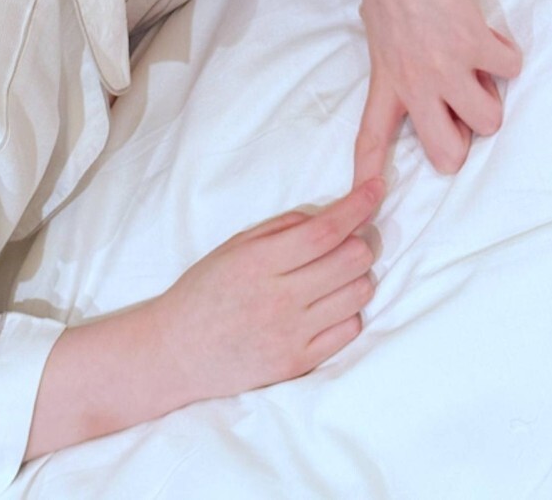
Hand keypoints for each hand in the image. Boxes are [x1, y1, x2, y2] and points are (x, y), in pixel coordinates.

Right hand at [151, 178, 384, 402]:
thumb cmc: (205, 290)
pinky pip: (350, 330)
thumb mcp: (234, 247)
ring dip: (358, 276)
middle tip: (353, 239)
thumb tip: (329, 215)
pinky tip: (329, 305)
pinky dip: (349, 311)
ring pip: (358, 295)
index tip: (375, 188)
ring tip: (337, 274)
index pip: (324, 231)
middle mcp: (279, 298)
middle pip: (351, 260)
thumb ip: (281, 228)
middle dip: (363, 241)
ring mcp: (291, 334)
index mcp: (259, 262)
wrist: (177, 351)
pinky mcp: (299, 363)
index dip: (356, 206)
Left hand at [351, 0, 522, 186]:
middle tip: (463, 109)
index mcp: (385, 77)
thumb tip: (420, 78)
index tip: (366, 199)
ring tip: (479, 64)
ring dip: (493, 94)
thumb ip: (398, 61)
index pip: (369, 136)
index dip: (368, 172)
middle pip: (446, 155)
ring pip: (489, 121)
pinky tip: (487, 29)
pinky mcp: (474, 42)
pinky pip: (510, 69)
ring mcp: (445, 65)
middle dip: (463, 143)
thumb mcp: (380, 29)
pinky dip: (507, 53)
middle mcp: (413, 81)